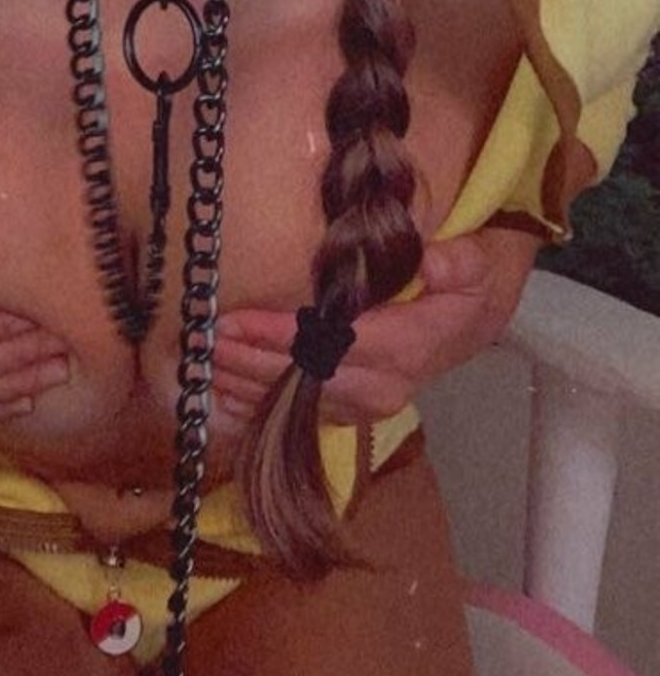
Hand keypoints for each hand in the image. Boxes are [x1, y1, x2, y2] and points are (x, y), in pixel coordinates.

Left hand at [213, 226, 539, 426]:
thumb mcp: (476, 267)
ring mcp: (361, 405)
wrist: (470, 326)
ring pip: (292, 401)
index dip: (280, 335)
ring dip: (244, 383)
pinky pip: (293, 413)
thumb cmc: (462, 288)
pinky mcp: (346, 411)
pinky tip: (219, 391)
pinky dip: (254, 403)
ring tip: (201, 360)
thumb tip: (434, 262)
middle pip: (302, 378)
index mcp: (405, 349)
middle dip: (249, 360)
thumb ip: (461, 262)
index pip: (332, 343)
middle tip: (203, 338)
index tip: (236, 322)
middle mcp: (380, 387)